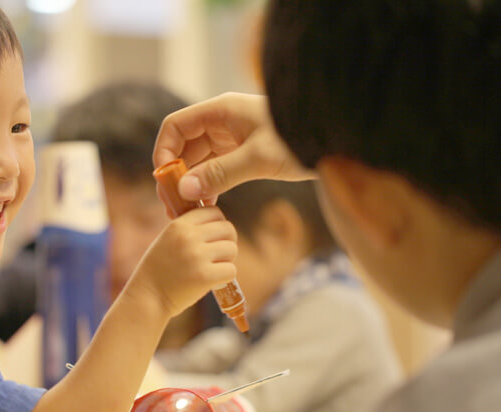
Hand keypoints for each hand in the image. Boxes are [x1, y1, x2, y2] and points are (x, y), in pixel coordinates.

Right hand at [124, 207, 237, 318]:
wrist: (147, 298)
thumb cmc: (159, 271)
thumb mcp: (167, 240)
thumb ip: (188, 230)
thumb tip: (218, 223)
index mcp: (178, 225)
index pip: (214, 212)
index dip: (219, 225)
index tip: (214, 238)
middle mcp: (188, 237)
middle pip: (228, 229)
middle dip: (228, 242)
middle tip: (218, 255)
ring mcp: (197, 256)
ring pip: (232, 249)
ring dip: (227, 260)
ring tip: (213, 268)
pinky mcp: (205, 276)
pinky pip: (231, 270)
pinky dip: (225, 277)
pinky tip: (213, 281)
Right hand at [153, 92, 312, 208]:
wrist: (336, 138)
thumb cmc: (300, 139)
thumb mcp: (259, 158)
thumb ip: (221, 173)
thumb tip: (185, 189)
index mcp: (221, 111)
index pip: (175, 127)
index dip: (164, 152)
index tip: (165, 181)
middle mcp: (222, 122)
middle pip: (184, 147)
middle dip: (176, 174)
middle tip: (173, 205)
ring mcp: (232, 138)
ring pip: (199, 161)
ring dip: (191, 184)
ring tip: (187, 211)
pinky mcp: (243, 153)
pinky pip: (215, 169)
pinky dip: (208, 186)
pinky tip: (208, 206)